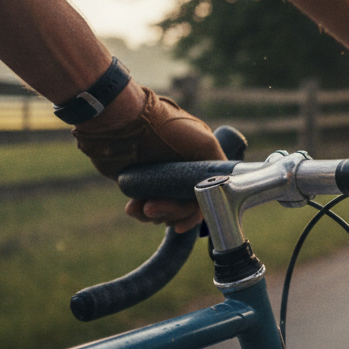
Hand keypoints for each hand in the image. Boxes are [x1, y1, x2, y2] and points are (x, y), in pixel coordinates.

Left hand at [73, 85, 225, 231]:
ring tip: (140, 208)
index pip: (208, 195)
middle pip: (186, 207)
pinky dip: (139, 211)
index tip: (182, 224)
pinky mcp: (140, 183)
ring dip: (154, 214)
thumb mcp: (204, 144)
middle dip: (170, 212)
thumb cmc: (165, 129)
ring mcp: (161, 179)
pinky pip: (144, 207)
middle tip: (152, 209)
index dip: (197, 212)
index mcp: (201, 163)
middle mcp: (184, 172)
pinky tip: (132, 208)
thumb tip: (227, 189)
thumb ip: (221, 168)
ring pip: (165, 210)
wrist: (121, 124)